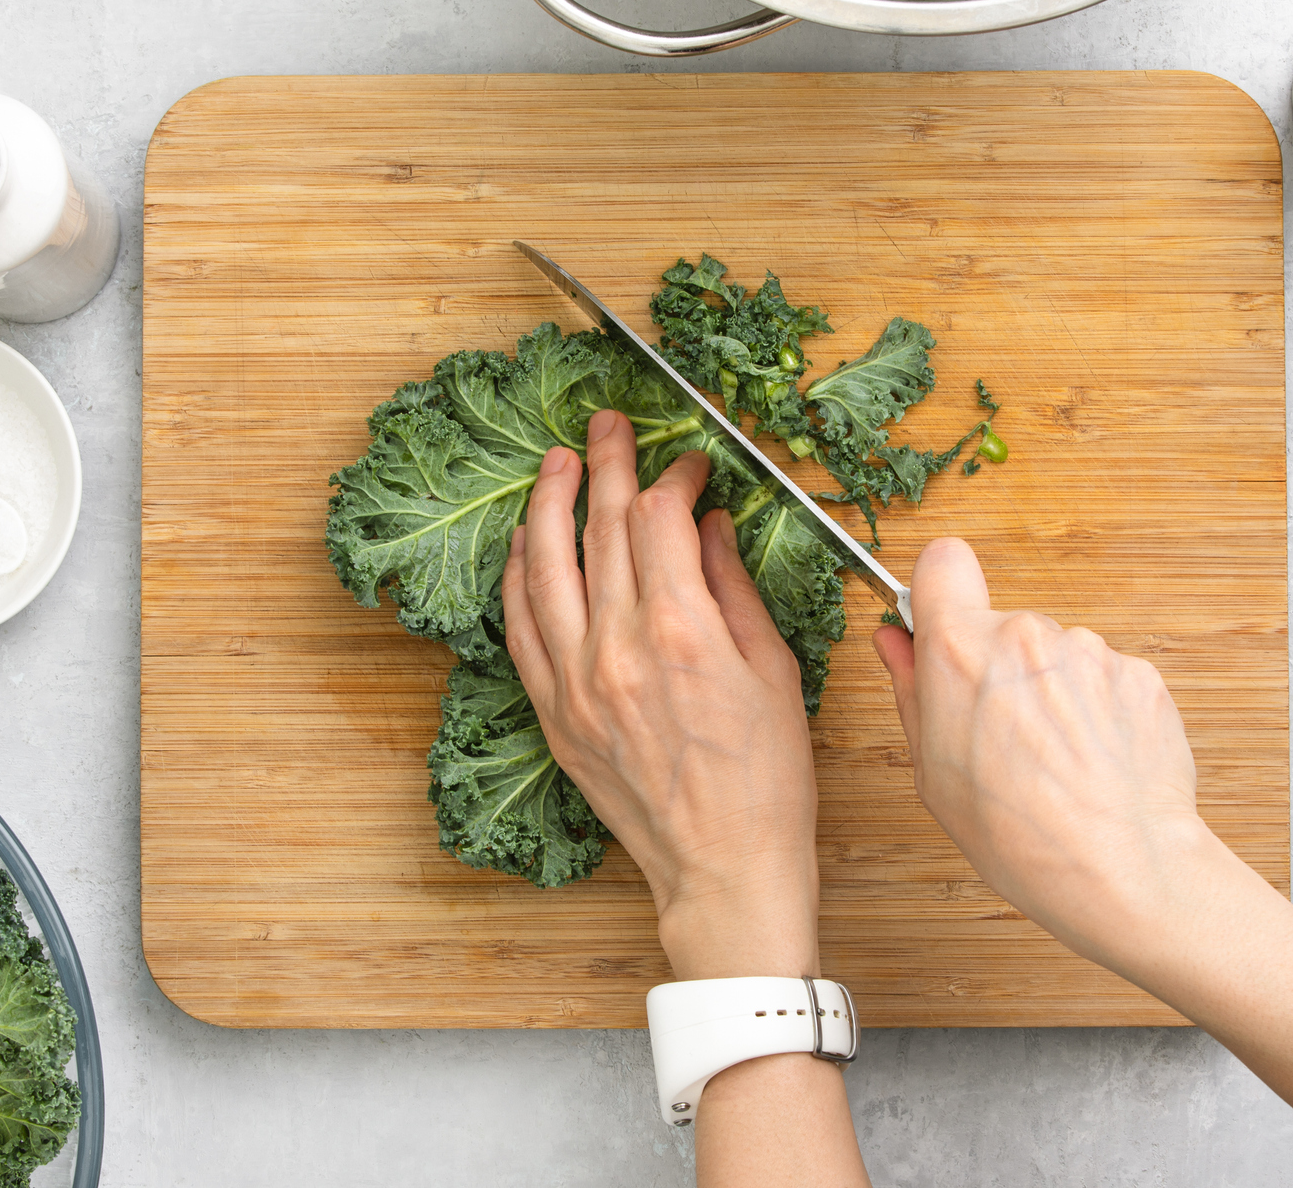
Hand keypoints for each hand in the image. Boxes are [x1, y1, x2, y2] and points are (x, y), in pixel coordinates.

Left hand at [502, 409, 819, 980]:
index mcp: (682, 631)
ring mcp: (576, 681)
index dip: (675, 475)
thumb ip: (733, 588)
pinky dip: (519, 576)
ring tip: (556, 462)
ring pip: (545, 567)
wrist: (725, 869)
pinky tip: (525, 545)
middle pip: (603, 528)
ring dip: (548, 504)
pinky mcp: (554, 714)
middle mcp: (617, 648)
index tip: (690, 463)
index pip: (662, 519)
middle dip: (609, 465)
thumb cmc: (766, 781)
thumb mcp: (774, 669)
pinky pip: (520, 628)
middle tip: (610, 424)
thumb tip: (708, 526)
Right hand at [872, 537, 1216, 976]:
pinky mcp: (1140, 674)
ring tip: (1059, 764)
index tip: (943, 629)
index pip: (942, 562)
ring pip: (1058, 656)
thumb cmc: (1017, 836)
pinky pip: (1105, 679)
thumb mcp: (932, 772)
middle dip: (1000, 668)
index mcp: (961, 651)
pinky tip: (1098, 765)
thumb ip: (912, 691)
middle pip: (1003, 626)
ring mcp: (1091, 651)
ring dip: (1053, 693)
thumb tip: (895, 641)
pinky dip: (1100, 713)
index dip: (940, 592)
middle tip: (1005, 738)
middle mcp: (1027, 634)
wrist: (1121, 869)